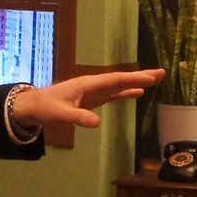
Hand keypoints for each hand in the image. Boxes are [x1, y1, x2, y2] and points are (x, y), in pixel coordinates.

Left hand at [11, 68, 165, 130]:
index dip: (133, 79)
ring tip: (156, 79)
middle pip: (121, 79)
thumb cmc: (46, 108)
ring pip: (120, 85)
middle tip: (162, 72)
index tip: (150, 78)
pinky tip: (138, 92)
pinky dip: (126, 92)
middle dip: (141, 76)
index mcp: (88, 84)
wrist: (34, 106)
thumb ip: (78, 117)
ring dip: (137, 82)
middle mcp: (94, 85)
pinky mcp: (93, 99)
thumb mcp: (60, 114)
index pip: (115, 80)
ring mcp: (95, 91)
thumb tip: (97, 124)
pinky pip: (114, 94)